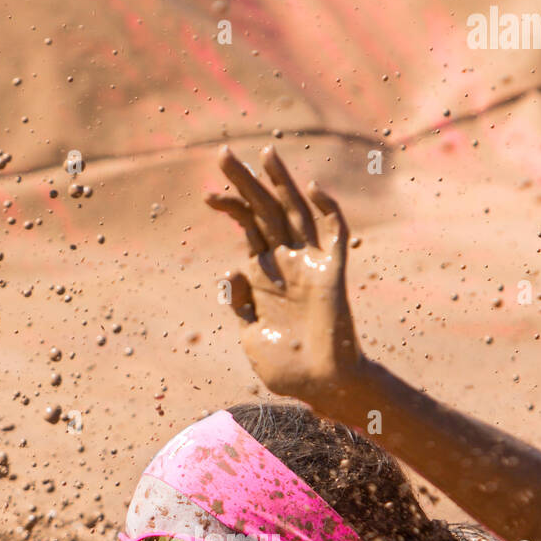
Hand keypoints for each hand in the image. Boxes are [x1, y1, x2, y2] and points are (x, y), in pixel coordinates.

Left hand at [206, 145, 361, 414]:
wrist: (318, 388)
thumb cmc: (285, 369)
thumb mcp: (249, 334)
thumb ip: (240, 301)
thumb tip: (233, 268)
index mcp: (264, 275)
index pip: (247, 228)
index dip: (229, 208)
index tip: (206, 197)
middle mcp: (287, 263)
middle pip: (266, 211)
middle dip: (245, 182)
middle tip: (221, 153)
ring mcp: (310, 265)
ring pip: (296, 213)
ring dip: (282, 183)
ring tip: (265, 152)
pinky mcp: (332, 273)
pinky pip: (334, 235)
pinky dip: (328, 210)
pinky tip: (313, 187)